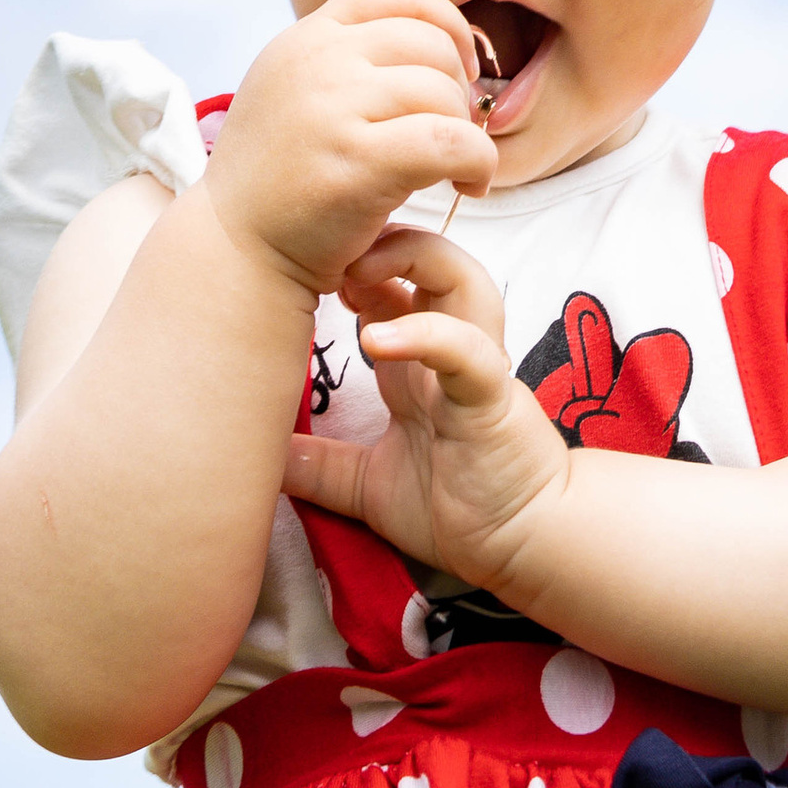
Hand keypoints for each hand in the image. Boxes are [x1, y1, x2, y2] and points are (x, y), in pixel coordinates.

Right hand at [208, 0, 497, 298]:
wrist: (235, 250)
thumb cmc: (276, 184)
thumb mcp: (292, 95)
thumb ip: (341, 62)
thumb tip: (429, 41)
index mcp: (303, 40)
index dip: (444, 21)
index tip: (459, 66)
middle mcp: (316, 63)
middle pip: (430, 44)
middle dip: (458, 88)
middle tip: (452, 133)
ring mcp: (334, 109)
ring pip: (444, 93)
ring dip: (467, 131)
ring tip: (457, 167)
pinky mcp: (359, 161)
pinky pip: (452, 142)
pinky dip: (478, 163)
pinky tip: (468, 185)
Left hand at [284, 225, 572, 593]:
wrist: (522, 546)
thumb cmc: (461, 510)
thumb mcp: (366, 486)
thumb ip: (322, 468)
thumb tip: (265, 461)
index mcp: (419, 365)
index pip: (394, 285)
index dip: (356, 265)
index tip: (310, 271)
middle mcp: (450, 352)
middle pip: (433, 259)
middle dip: (385, 241)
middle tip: (333, 258)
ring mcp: (474, 369)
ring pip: (464, 279)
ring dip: (413, 261)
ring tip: (355, 278)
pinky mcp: (491, 399)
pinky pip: (467, 350)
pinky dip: (425, 334)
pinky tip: (376, 340)